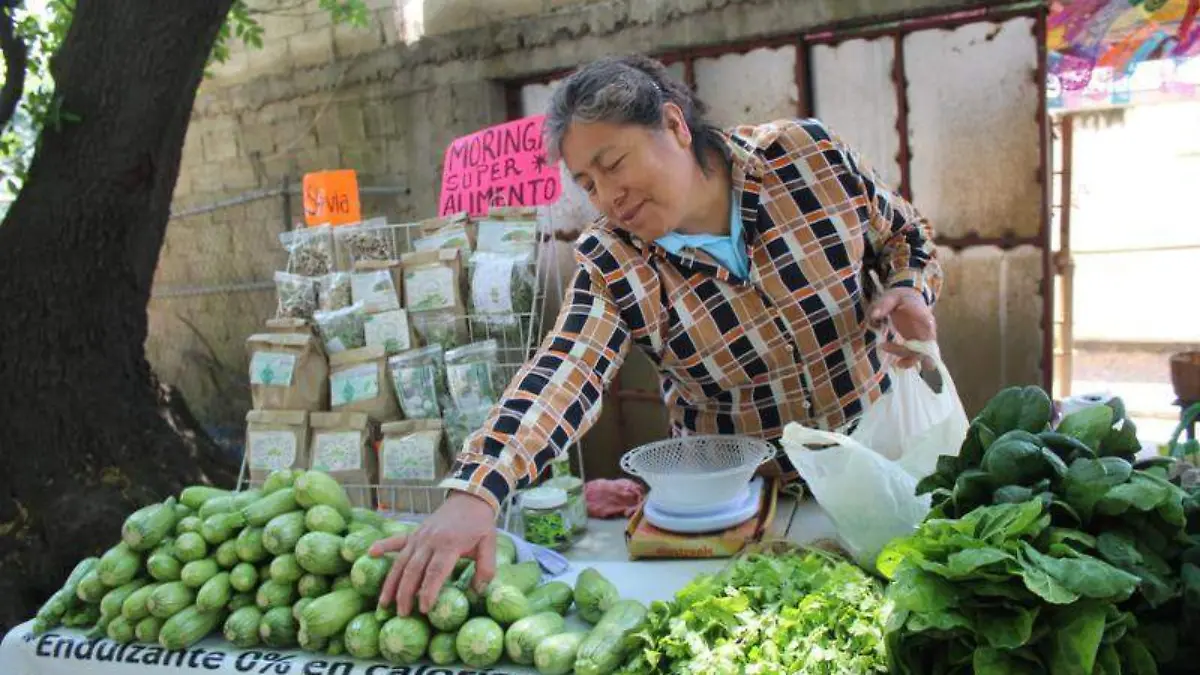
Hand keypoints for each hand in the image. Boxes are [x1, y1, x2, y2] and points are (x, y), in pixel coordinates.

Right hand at [370, 490, 496, 615]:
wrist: (470, 498)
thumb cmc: (480, 524)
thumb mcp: (490, 544)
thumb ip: (486, 568)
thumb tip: (478, 591)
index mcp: (450, 544)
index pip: (436, 572)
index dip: (428, 591)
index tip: (423, 609)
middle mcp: (430, 540)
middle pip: (414, 570)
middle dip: (406, 594)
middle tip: (402, 614)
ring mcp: (419, 536)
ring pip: (401, 561)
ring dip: (391, 583)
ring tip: (384, 603)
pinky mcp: (414, 533)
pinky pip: (396, 540)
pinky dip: (383, 545)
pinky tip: (371, 553)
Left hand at [868, 287, 936, 368]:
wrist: (907, 298)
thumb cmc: (900, 298)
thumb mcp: (891, 297)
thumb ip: (883, 305)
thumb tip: (874, 316)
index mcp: (922, 314)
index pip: (928, 325)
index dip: (926, 335)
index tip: (914, 342)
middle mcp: (927, 328)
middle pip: (926, 344)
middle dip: (914, 353)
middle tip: (893, 352)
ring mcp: (923, 337)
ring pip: (922, 353)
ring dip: (909, 359)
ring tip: (896, 363)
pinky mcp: (916, 342)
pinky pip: (916, 354)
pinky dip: (908, 360)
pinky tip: (897, 363)